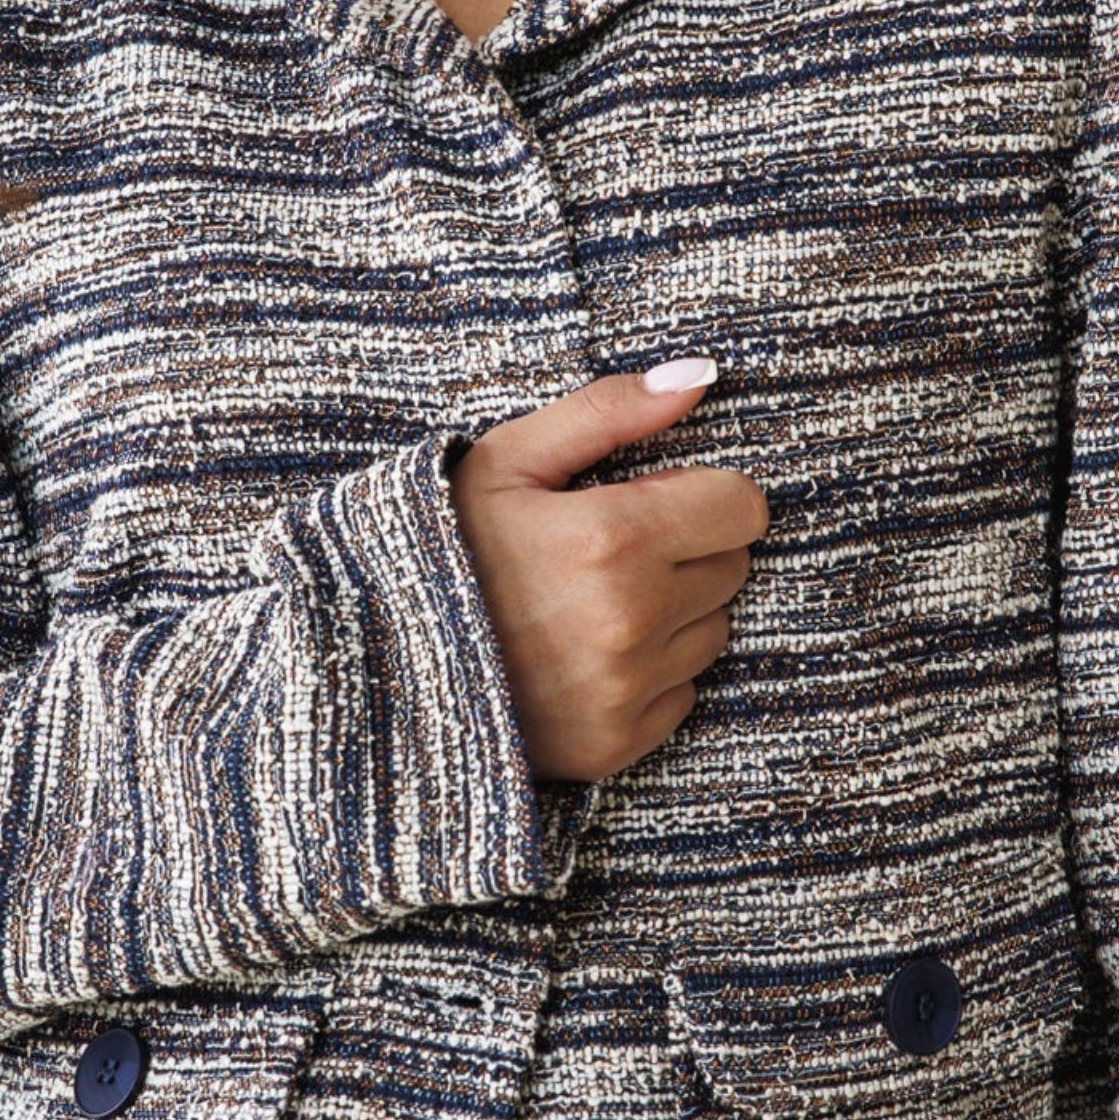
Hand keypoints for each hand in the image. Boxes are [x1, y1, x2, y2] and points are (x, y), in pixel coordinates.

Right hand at [451, 360, 768, 783]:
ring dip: (672, 613)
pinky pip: (682, 694)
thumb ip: (609, 410)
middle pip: (731, 568)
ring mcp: (625, 689)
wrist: (376, 658)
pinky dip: (649, 675)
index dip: (702, 495)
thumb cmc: (446, 545)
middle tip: (607, 552)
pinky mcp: (616, 743)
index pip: (742, 508)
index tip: (650, 499)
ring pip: (712, 631)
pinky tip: (584, 656)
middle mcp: (631, 619)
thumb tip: (701, 376)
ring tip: (591, 604)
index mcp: (612, 537)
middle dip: (686, 550)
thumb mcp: (509, 459)